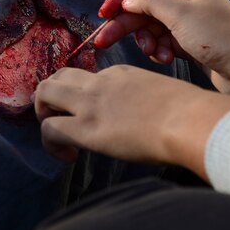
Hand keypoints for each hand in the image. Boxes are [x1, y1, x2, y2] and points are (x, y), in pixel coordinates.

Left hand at [34, 65, 229, 175]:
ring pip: (44, 93)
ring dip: (43, 115)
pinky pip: (49, 129)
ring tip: (57, 139)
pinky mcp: (86, 128)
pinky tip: (69, 157)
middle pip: (58, 76)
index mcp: (120, 72)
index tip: (95, 119)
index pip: (87, 79)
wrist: (187, 119)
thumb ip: (144, 101)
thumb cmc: (187, 111)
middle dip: (50, 98)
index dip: (83, 99)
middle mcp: (99, 82)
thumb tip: (145, 118)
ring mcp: (90, 103)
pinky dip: (50, 144)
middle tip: (60, 122)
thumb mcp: (160, 94)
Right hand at [96, 0, 229, 103]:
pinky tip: (165, 59)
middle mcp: (186, 3)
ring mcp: (188, 25)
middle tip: (104, 40)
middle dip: (126, 24)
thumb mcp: (181, 15)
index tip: (104, 12)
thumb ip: (150, 2)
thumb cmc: (220, 37)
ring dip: (147, 41)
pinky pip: (163, 45)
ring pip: (152, 29)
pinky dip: (159, 51)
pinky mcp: (190, 46)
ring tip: (154, 53)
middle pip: (145, 9)